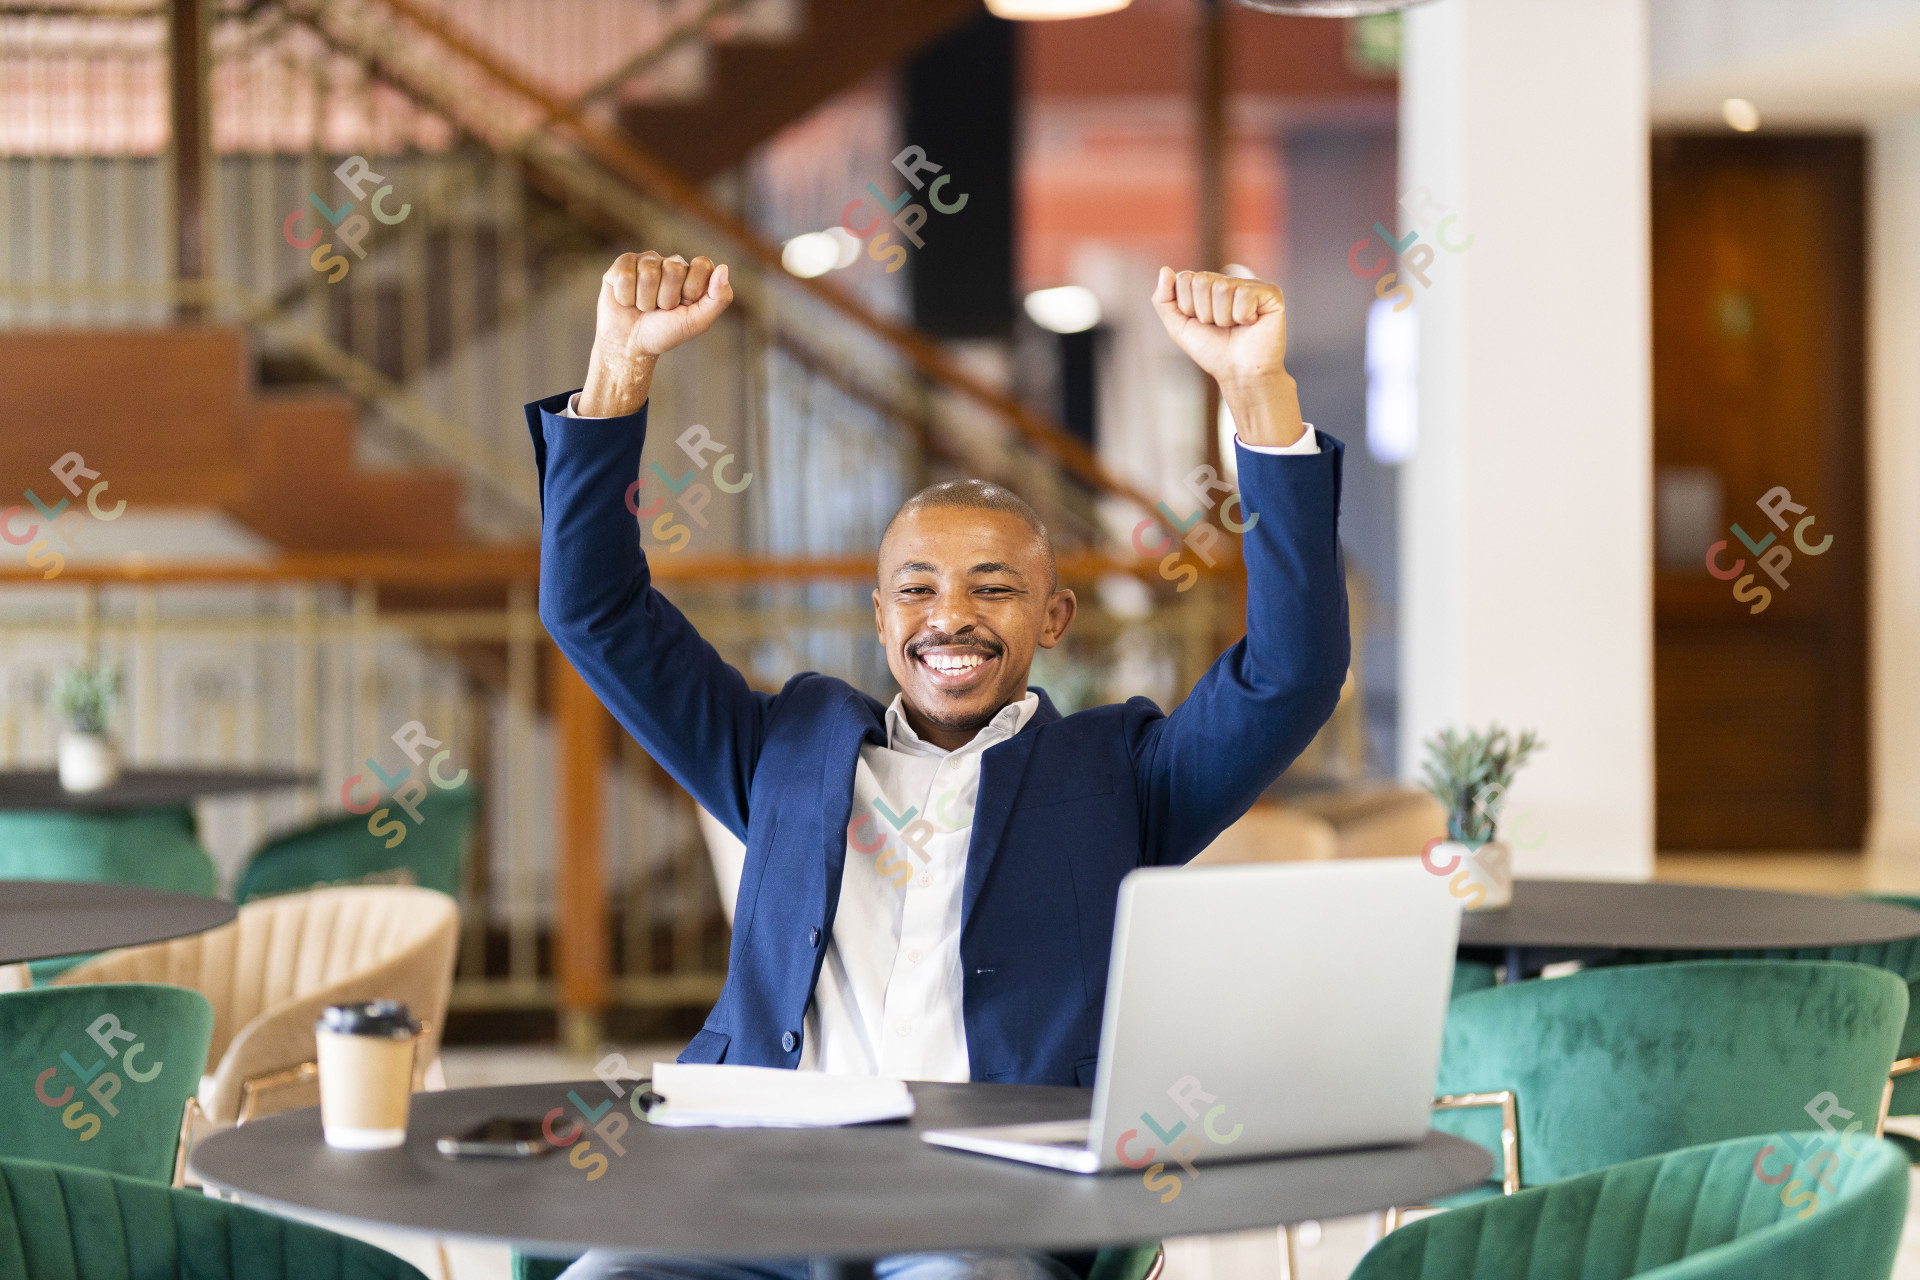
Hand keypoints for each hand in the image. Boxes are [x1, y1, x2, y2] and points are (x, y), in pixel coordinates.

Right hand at [579, 252, 732, 416]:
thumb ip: (718, 298)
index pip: (702, 265)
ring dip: (645, 301)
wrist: (630, 346)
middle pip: (674, 269)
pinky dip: (626, 297)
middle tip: (661, 310)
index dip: (692, 289)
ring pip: (648, 273)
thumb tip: (723, 268)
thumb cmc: (666, 333)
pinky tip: (627, 301)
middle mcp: (670, 263)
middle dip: (666, 298)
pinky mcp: (622, 264)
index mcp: (692, 273)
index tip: (684, 306)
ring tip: (644, 308)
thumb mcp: (698, 322)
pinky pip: (625, 274)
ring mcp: (645, 260)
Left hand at [1151, 268, 1303, 447]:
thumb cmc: (1212, 352)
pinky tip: (1251, 324)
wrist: (1239, 373)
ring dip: (1223, 317)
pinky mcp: (1270, 293)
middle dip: (1205, 312)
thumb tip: (1165, 270)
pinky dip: (1243, 316)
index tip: (1202, 323)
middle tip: (1220, 327)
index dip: (1188, 306)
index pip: (1185, 279)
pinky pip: (1245, 294)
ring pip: (1223, 288)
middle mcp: (1229, 281)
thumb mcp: (1178, 327)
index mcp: (1208, 285)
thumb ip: (1164, 300)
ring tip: (1235, 327)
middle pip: (1202, 281)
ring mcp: (1250, 285)